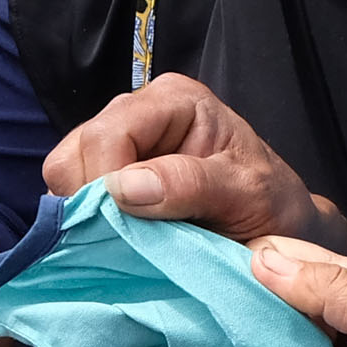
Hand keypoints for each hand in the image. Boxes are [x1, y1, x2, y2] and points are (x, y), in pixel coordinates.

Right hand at [44, 75, 334, 246]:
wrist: (281, 231)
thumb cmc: (273, 206)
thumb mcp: (248, 194)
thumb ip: (191, 184)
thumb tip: (123, 188)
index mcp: (173, 101)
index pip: (108, 136)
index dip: (104, 186)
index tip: (122, 235)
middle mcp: (137, 112)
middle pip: (75, 153)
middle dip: (92, 205)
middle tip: (125, 246)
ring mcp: (118, 144)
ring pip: (65, 177)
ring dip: (87, 219)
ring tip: (125, 245)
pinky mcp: (107, 178)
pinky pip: (72, 200)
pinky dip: (87, 226)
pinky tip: (117, 243)